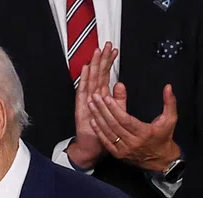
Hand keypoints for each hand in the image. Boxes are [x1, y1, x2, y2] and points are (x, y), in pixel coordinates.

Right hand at [66, 43, 118, 169]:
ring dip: (93, 65)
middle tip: (106, 45)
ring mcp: (86, 101)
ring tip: (96, 52)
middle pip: (98, 74)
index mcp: (102, 97)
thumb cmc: (103, 131)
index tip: (114, 50)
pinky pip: (82, 91)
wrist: (92, 146)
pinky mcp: (81, 107)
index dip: (110, 63)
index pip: (106, 76)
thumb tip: (121, 85)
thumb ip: (119, 99)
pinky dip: (84, 80)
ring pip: (91, 79)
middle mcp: (93, 97)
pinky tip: (86, 69)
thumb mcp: (116, 113)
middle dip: (102, 59)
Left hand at [88, 83, 180, 172]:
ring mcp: (124, 150)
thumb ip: (170, 102)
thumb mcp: (171, 119)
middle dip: (102, 109)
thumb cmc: (164, 138)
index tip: (106, 97)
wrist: (161, 161)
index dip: (115, 108)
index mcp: (144, 133)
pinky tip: (93, 121)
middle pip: (114, 124)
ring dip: (98, 118)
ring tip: (91, 105)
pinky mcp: (119, 155)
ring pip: (108, 132)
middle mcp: (133, 142)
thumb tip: (168, 87)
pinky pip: (106, 142)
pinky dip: (99, 131)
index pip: (125, 119)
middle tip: (95, 97)